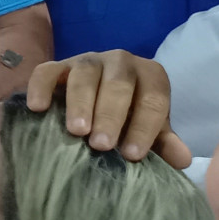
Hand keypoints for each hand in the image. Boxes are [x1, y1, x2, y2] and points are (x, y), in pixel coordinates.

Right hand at [27, 50, 192, 168]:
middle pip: (119, 83)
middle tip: (102, 145)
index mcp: (150, 75)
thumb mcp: (148, 128)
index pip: (153, 98)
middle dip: (111, 115)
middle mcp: (121, 61)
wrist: (99, 99)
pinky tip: (38, 108)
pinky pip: (46, 70)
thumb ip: (163, 142)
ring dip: (80, 102)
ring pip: (85, 74)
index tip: (132, 155)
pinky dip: (40, 87)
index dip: (144, 126)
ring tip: (76, 131)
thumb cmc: (129, 118)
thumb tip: (180, 159)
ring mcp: (87, 60)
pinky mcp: (57, 65)